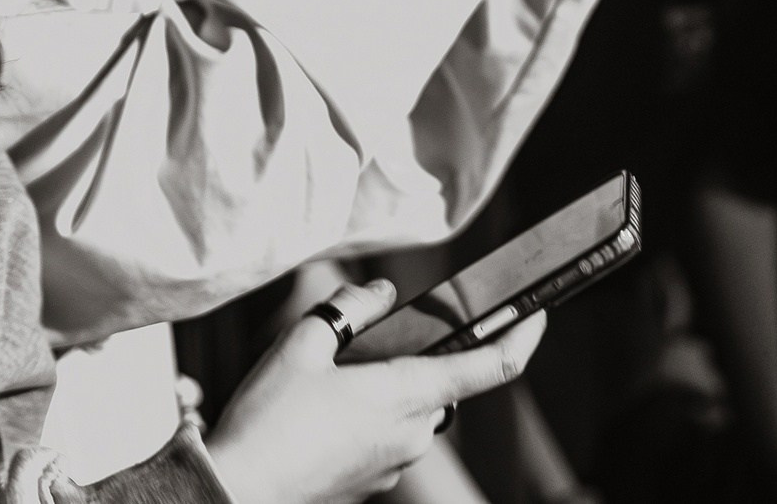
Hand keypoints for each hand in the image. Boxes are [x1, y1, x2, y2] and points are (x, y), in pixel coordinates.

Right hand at [207, 279, 546, 503]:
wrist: (238, 490)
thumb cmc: (269, 419)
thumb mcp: (302, 344)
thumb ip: (348, 309)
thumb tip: (381, 293)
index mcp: (406, 394)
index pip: (489, 366)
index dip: (522, 337)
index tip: (538, 313)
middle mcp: (412, 434)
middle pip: (442, 385)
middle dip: (422, 356)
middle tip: (376, 337)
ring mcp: (393, 464)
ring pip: (413, 412)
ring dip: (390, 388)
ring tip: (335, 375)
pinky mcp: (371, 483)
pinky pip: (388, 439)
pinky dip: (371, 417)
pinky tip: (324, 411)